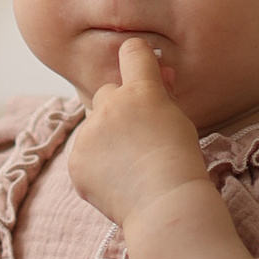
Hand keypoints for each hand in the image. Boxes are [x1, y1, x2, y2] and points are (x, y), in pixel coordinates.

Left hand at [65, 35, 213, 244]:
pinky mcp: (76, 161)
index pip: (132, 52)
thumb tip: (160, 74)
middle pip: (108, 92)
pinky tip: (117, 179)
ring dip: (106, 137)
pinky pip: (84, 154)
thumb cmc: (182, 163)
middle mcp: (110, 106)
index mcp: (140, 92)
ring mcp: (89, 134)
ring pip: (94, 125)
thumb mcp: (180, 119)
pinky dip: (96, 164)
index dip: (136, 57)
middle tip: (139, 135)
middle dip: (120, 107)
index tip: (139, 66)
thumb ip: (164, 94)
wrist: (165, 205)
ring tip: (131, 164)